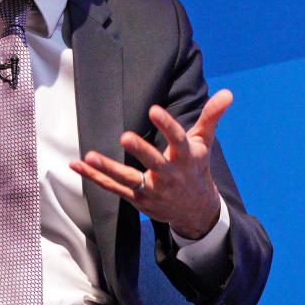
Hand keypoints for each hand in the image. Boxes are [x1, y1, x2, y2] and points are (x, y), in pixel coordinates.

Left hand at [70, 89, 232, 239]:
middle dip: (141, 151)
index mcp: (185, 157)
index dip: (166, 125)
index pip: (177, 139)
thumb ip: (211, 116)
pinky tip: (76, 165)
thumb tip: (228, 93)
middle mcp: (169, 175)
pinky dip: (94, 177)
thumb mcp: (204, 142)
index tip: (154, 110)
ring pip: (128, 179)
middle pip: (154, 163)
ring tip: (89, 156)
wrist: (196, 211)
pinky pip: (113, 188)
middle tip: (125, 137)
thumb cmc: (196, 168)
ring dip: (108, 168)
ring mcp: (152, 189)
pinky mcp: (137, 199)